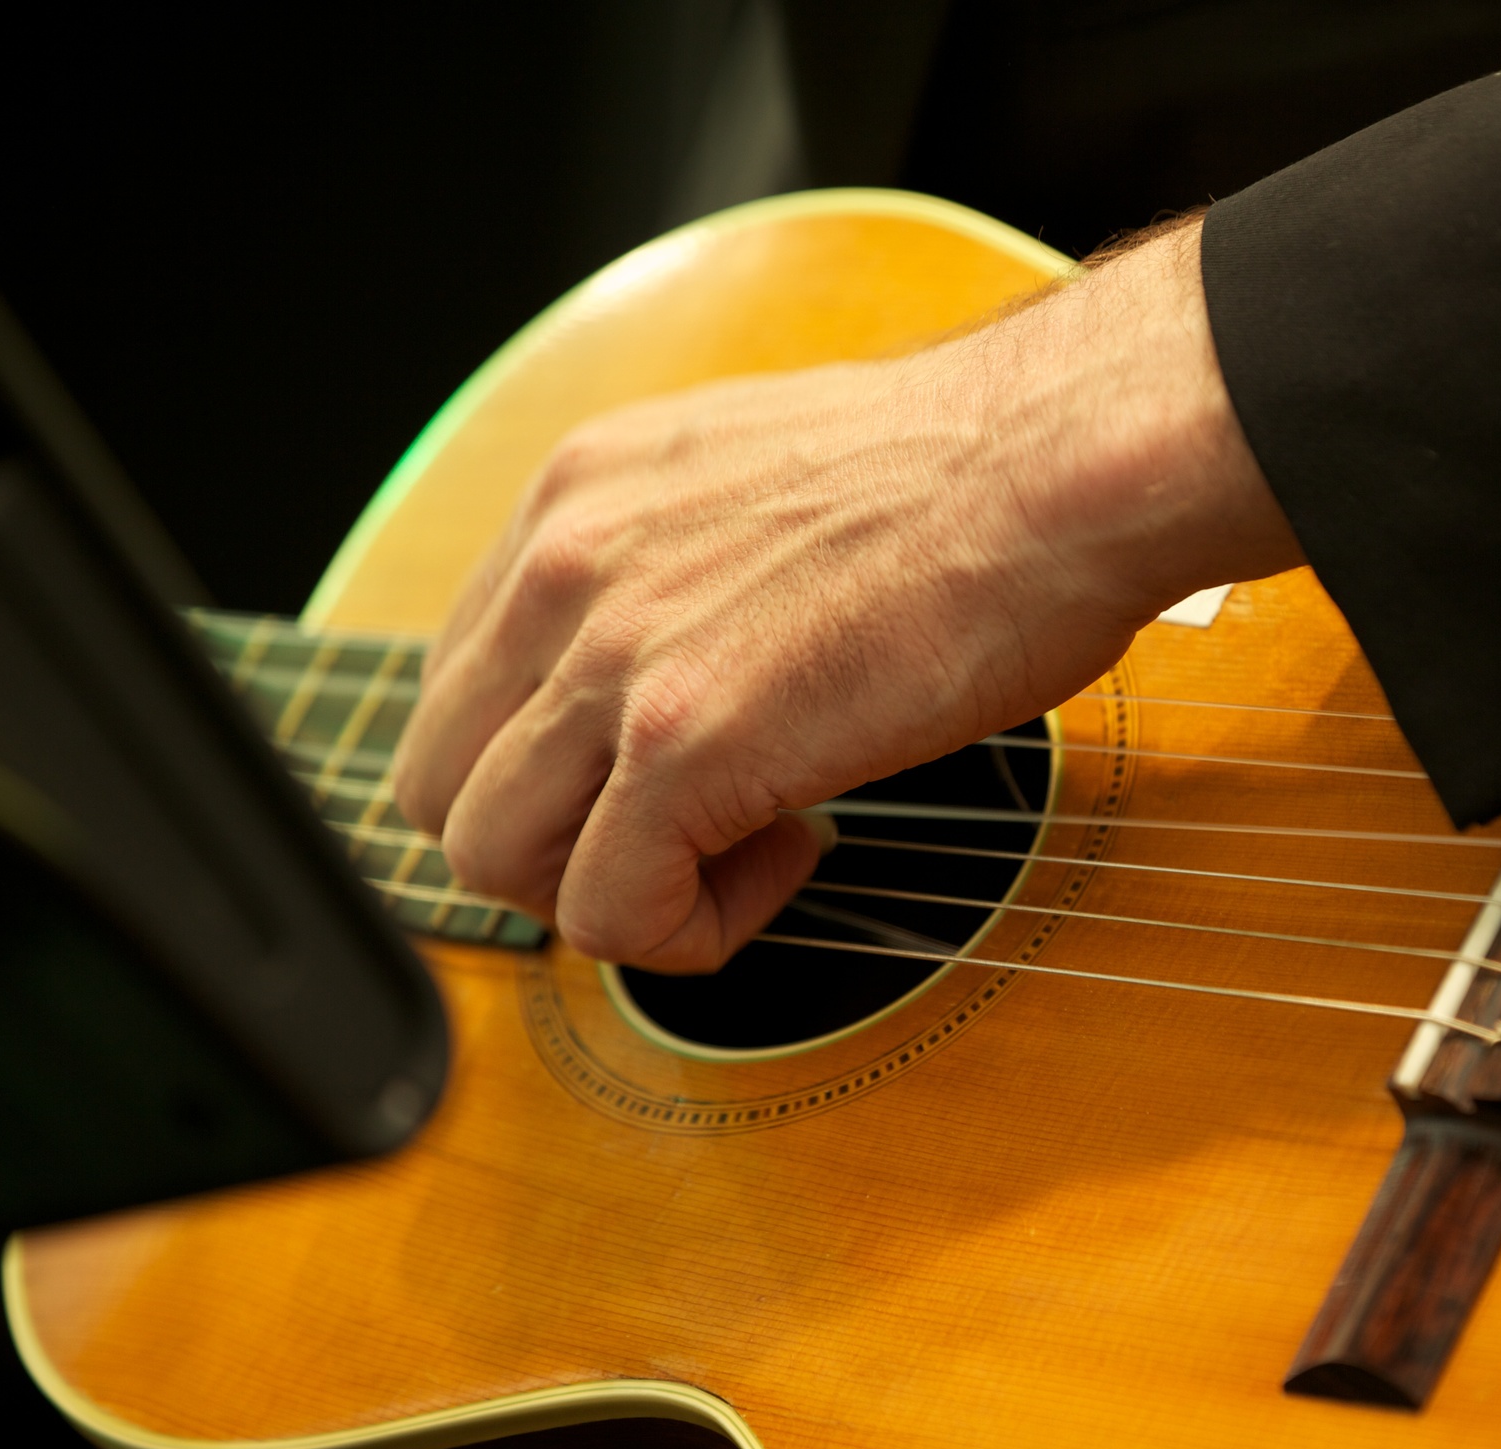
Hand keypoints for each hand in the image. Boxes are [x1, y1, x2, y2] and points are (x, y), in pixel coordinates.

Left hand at [391, 222, 1302, 971]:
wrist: (1059, 467)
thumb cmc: (973, 476)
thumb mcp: (763, 482)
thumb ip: (679, 565)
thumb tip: (693, 663)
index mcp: (580, 494)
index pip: (463, 681)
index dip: (550, 762)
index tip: (658, 770)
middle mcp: (564, 563)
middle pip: (441, 779)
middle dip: (550, 843)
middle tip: (679, 838)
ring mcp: (613, 655)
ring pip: (491, 855)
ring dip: (610, 891)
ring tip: (742, 852)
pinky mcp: (684, 744)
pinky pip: (606, 911)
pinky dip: (687, 929)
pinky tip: (791, 857)